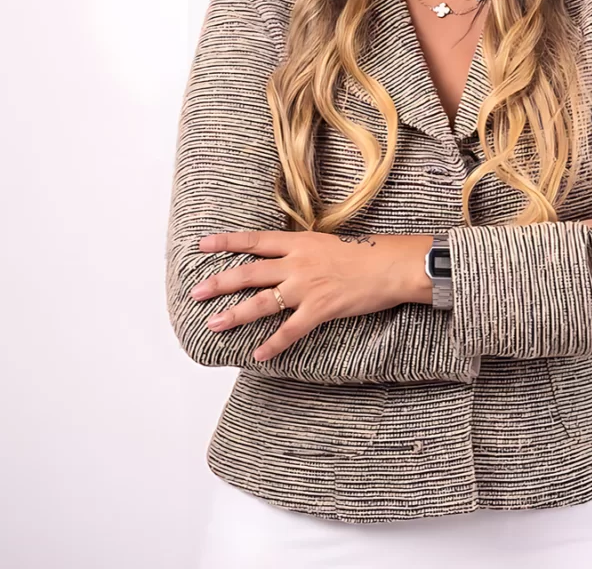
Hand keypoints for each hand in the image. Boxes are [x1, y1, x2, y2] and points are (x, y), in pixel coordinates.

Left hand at [191, 229, 433, 360]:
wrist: (390, 266)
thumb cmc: (364, 253)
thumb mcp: (326, 242)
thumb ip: (301, 251)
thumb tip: (281, 258)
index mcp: (298, 242)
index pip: (254, 241)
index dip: (226, 242)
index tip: (202, 245)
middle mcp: (297, 263)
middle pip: (249, 272)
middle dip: (220, 283)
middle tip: (196, 293)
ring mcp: (307, 287)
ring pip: (262, 302)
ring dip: (235, 315)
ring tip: (214, 324)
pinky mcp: (320, 310)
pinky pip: (290, 331)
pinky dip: (273, 345)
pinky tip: (257, 355)